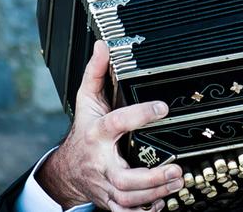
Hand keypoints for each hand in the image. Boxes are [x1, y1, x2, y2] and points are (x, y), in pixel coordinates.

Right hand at [36, 40, 183, 210]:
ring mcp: (104, 186)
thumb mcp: (86, 100)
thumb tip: (104, 45)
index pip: (117, 122)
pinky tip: (163, 203)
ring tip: (177, 182)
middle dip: (150, 178)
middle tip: (176, 169)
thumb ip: (97, 73)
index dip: (139, 114)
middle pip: (122, 178)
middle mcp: (100, 163)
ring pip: (127, 200)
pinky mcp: (110, 201)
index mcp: (96, 134)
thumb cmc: (83, 134)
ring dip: (154, 195)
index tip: (162, 107)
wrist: (65, 171)